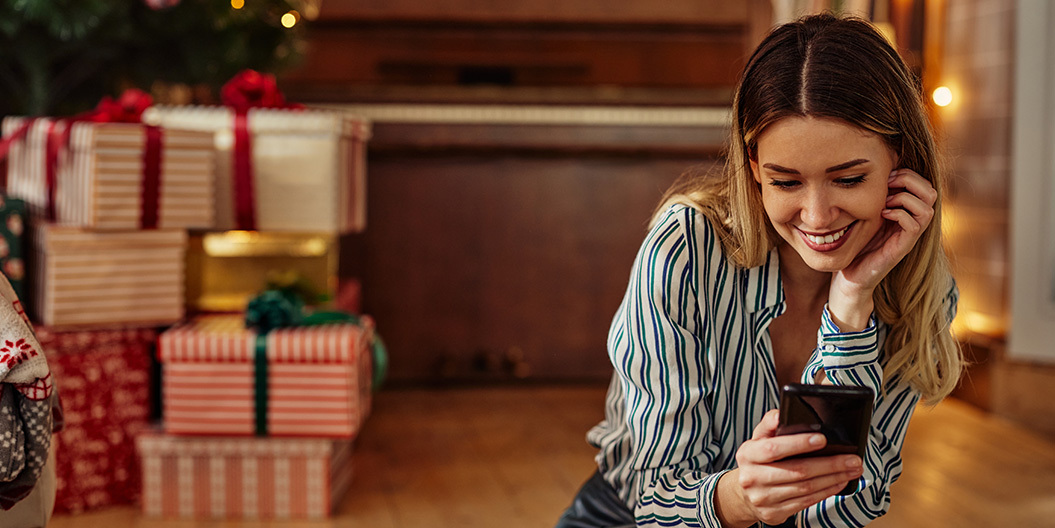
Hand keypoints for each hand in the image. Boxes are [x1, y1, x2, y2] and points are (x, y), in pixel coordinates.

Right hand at [716, 410, 862, 526]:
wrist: (744, 494)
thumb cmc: (758, 461)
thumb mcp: (758, 439)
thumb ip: (770, 423)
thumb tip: (780, 415)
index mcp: (748, 454)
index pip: (774, 448)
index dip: (799, 443)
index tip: (822, 439)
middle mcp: (753, 477)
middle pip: (797, 471)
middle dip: (829, 464)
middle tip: (852, 459)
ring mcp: (763, 498)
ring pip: (805, 488)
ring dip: (833, 479)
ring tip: (851, 470)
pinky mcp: (774, 513)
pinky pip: (806, 502)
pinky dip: (826, 492)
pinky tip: (838, 483)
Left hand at [828, 169, 936, 329]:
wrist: (849, 278)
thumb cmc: (854, 245)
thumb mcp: (862, 216)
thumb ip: (871, 198)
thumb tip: (870, 174)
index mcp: (905, 212)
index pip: (923, 184)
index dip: (907, 174)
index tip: (885, 175)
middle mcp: (912, 223)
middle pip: (931, 192)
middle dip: (909, 180)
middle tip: (887, 183)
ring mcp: (909, 236)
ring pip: (928, 207)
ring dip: (904, 197)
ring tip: (884, 202)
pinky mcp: (903, 248)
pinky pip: (915, 224)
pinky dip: (899, 213)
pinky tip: (882, 215)